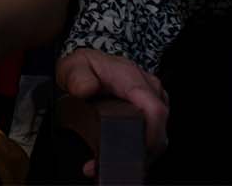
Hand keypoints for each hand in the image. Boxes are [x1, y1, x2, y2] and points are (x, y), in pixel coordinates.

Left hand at [56, 46, 168, 171]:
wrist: (90, 65)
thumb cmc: (85, 67)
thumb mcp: (73, 67)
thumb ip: (77, 77)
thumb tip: (86, 88)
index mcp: (132, 77)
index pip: (154, 109)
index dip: (149, 136)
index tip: (132, 154)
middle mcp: (149, 88)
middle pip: (158, 129)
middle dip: (137, 154)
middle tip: (105, 165)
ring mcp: (154, 100)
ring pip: (158, 137)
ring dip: (136, 156)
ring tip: (105, 165)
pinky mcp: (152, 111)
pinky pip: (153, 135)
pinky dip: (138, 151)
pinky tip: (117, 158)